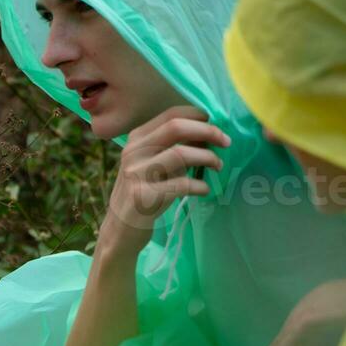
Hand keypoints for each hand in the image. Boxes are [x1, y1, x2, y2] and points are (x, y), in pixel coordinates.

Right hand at [103, 106, 229, 247]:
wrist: (120, 230)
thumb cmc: (143, 193)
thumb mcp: (149, 165)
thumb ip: (171, 148)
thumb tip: (207, 134)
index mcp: (136, 140)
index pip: (171, 115)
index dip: (198, 116)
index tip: (216, 125)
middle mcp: (133, 152)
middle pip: (176, 128)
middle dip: (208, 131)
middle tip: (226, 142)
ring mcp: (136, 174)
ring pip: (181, 154)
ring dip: (207, 158)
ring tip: (217, 166)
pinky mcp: (144, 196)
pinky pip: (182, 184)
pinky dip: (200, 186)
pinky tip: (204, 190)